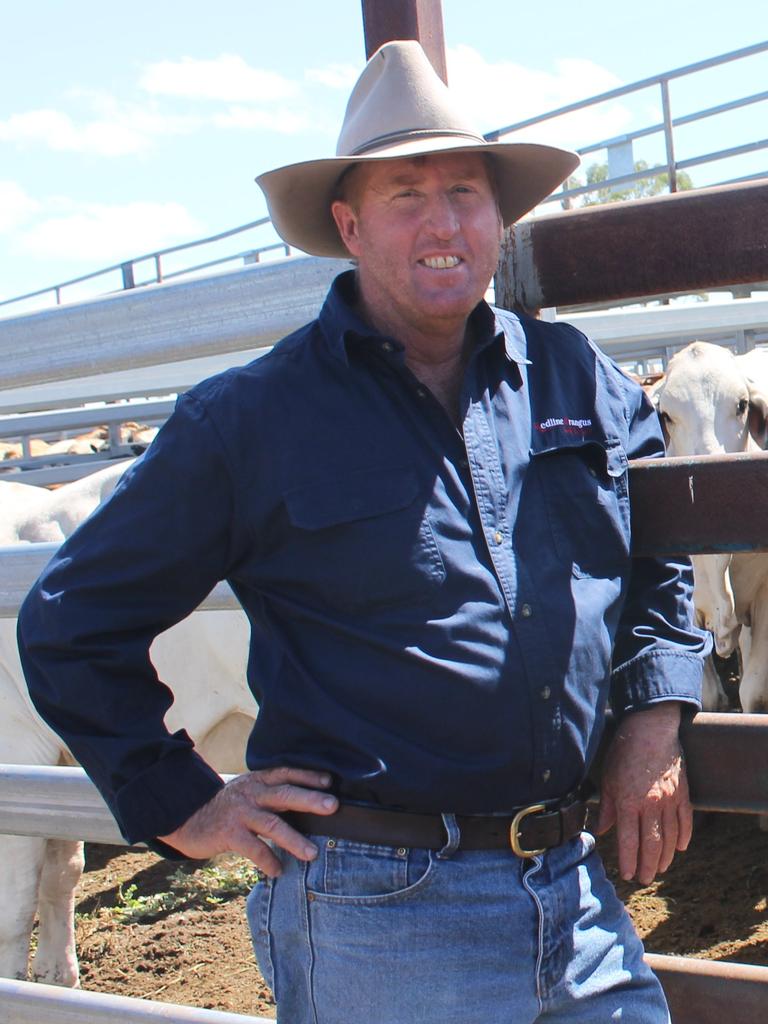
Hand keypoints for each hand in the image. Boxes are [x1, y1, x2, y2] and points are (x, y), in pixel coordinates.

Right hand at [158, 766, 337, 876]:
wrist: (188, 817)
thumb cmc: (228, 807)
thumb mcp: (248, 792)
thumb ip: (271, 795)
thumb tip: (308, 804)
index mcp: (258, 781)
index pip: (286, 773)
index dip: (308, 776)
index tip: (329, 781)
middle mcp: (251, 793)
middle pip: (284, 794)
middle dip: (310, 800)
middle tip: (332, 806)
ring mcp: (239, 813)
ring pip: (272, 824)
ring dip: (294, 839)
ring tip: (312, 853)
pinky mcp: (228, 833)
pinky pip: (253, 848)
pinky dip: (267, 860)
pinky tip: (278, 870)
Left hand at [597, 703, 691, 884]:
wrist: (651, 729)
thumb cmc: (624, 751)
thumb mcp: (608, 778)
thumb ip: (606, 806)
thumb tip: (602, 829)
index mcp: (628, 802)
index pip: (628, 840)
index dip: (628, 861)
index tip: (628, 875)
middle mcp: (650, 805)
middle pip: (651, 845)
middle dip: (647, 865)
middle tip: (644, 878)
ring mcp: (669, 800)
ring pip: (670, 837)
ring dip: (665, 856)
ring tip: (659, 868)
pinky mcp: (683, 793)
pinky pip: (685, 821)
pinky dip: (683, 837)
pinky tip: (679, 848)